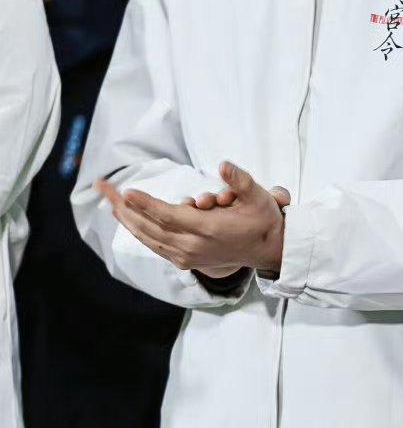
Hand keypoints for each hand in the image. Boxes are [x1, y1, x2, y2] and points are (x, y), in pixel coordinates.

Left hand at [95, 161, 290, 277]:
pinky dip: (141, 233)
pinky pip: (156, 246)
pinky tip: (131, 222)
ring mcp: (187, 257)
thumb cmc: (262, 219)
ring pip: (150, 239)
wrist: (269, 250)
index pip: (169, 216)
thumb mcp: (259, 196)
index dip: (147, 204)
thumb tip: (224, 165)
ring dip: (129, 222)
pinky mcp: (186, 261)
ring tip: (112, 204)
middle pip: (152, 228)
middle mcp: (193, 247)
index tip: (128, 192)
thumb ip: (240, 180)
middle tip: (107, 190)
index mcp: (208, 230)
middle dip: (127, 209)